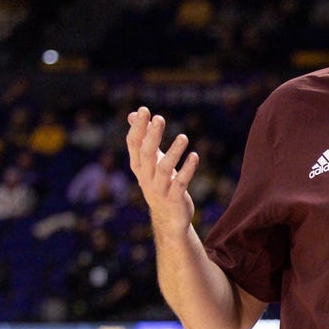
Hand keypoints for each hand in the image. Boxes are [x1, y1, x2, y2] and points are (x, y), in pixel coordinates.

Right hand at [125, 106, 198, 232]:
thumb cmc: (159, 182)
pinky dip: (188, 169)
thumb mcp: (150, 161)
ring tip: (183, 137)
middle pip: (146, 154)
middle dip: (152, 136)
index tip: (144, 110)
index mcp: (138, 166)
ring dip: (174, 152)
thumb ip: (143, 138)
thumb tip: (133, 114)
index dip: (138, 127)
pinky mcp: (175, 198)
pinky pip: (181, 182)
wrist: (168, 218)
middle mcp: (146, 176)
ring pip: (164, 169)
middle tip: (160, 118)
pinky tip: (195, 156)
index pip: (134, 144)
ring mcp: (159, 188)